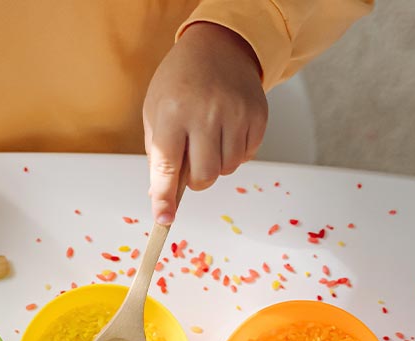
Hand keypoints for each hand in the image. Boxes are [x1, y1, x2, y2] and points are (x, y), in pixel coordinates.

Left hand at [143, 22, 267, 223]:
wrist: (219, 46)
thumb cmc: (180, 84)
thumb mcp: (156, 113)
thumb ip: (158, 156)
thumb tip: (161, 198)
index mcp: (173, 113)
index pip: (167, 166)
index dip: (165, 198)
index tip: (164, 220)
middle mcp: (206, 113)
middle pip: (205, 176)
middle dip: (196, 180)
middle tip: (192, 162)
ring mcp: (236, 113)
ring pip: (228, 170)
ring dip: (216, 166)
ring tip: (209, 140)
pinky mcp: (258, 115)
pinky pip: (247, 156)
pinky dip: (235, 153)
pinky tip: (226, 132)